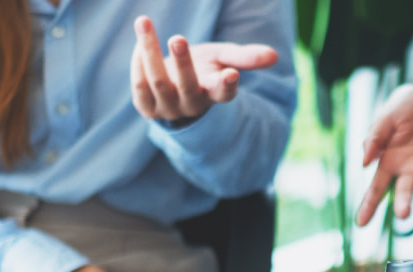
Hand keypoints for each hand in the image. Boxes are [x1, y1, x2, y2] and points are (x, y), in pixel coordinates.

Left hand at [130, 16, 278, 123]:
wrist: (174, 90)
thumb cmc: (203, 69)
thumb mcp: (223, 59)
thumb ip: (246, 57)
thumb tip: (274, 56)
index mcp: (214, 94)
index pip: (224, 94)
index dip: (227, 86)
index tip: (232, 74)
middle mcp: (192, 105)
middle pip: (188, 86)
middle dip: (183, 62)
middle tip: (178, 38)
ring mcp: (167, 108)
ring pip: (158, 82)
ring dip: (150, 51)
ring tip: (144, 22)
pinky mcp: (146, 107)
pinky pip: (139, 84)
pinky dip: (138, 61)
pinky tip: (140, 41)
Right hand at [356, 83, 412, 225]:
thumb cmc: (407, 105)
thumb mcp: (386, 117)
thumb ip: (375, 138)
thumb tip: (364, 164)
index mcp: (390, 160)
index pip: (376, 188)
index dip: (369, 205)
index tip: (361, 224)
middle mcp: (409, 167)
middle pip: (404, 192)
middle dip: (403, 204)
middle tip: (403, 215)